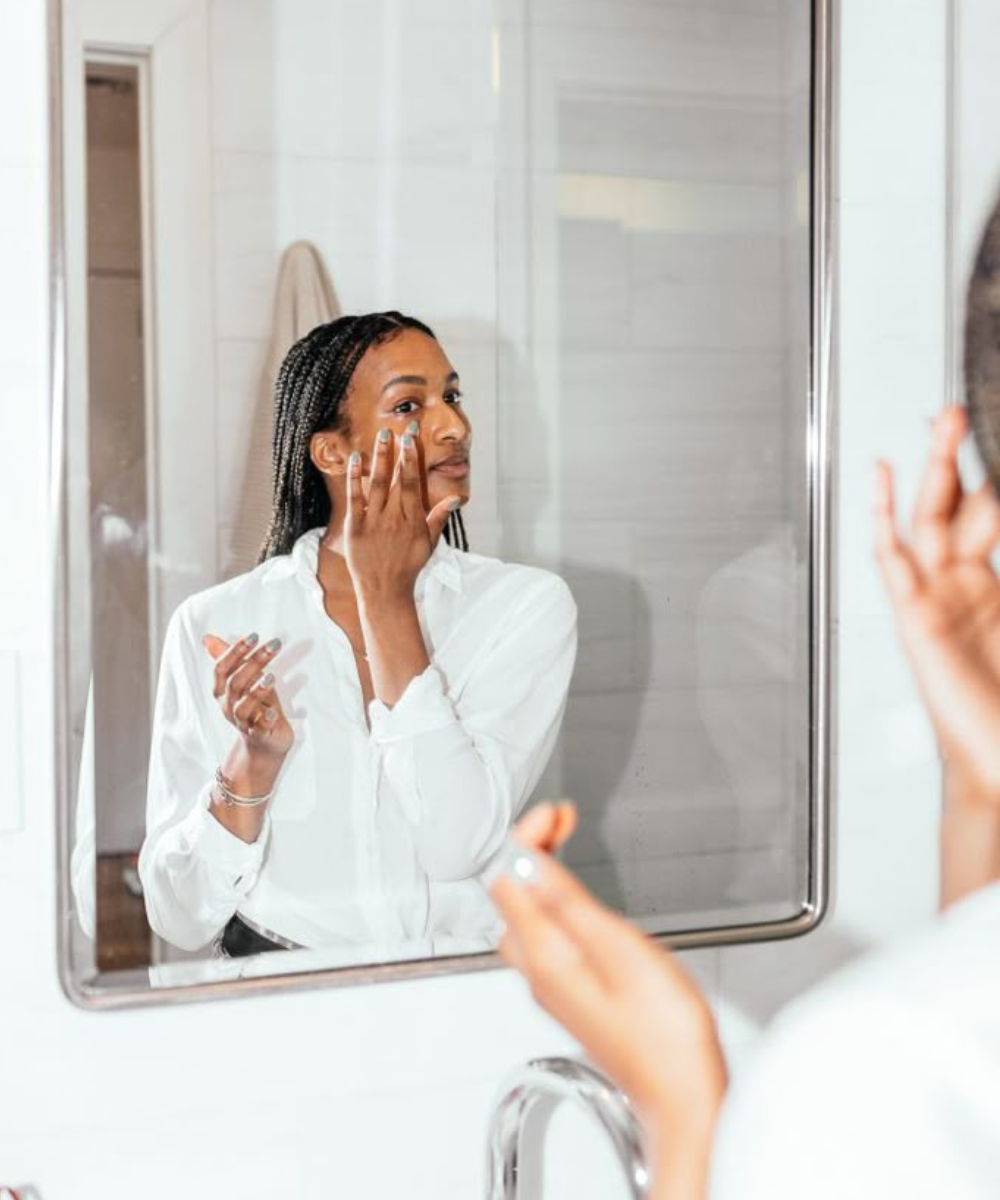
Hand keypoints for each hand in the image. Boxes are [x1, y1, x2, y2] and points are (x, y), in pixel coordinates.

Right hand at [203, 633, 293, 763]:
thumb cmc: (256, 706)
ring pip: (242, 707)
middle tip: (272, 646)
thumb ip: (231, 660)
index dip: (234, 651)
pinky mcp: (259, 735)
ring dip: (256, 691)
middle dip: (252, 663)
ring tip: (271, 677)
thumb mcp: (245, 680)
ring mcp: (243, 722)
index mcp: (222, 692)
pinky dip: (266, 720)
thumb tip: (208, 638)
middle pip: (234, 684)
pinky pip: (259, 729)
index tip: (253, 636)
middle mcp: (228, 707)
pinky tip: (273, 712)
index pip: (221, 669)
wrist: (265, 743)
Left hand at [344, 427, 458, 603]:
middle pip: (397, 479)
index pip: (413, 483)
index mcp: (413, 520)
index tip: (411, 439)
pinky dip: (355, 477)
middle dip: (399, 452)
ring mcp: (374, 521)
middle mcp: (395, 518)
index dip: (412, 459)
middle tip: (400, 427)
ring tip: (382, 435)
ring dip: (380, 458)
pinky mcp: (356, 527)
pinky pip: (355, 497)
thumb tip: (457, 499)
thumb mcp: (429, 543)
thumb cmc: (408, 566)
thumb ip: (439, 517)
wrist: (385, 590)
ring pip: (377, 483)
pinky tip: (355, 458)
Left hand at [490, 803, 726, 1198]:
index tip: (556, 813)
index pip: (508, 878)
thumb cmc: (665, 1037)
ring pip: (524, 915)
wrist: (684, 1100)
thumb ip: (568, 904)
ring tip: (565, 844)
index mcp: (545, 957)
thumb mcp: (619, 952)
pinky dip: (553, 902)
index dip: (526, 835)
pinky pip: (543, 937)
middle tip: (562, 820)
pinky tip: (579, 897)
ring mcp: (553, 988)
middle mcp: (539, 973)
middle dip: (530, 847)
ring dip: (540, 873)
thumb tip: (527, 862)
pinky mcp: (572, 996)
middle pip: (510, 894)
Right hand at [875, 406, 999, 792]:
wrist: (995, 761)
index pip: (987, 513)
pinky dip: (881, 515)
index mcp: (992, 589)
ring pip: (927, 520)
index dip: (987, 474)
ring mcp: (934, 600)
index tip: (985, 430)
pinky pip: (892, 558)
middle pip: (955, 505)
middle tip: (956, 412)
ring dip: (932, 471)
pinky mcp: (913, 618)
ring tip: (939, 424)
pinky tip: (880, 477)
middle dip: (956, 456)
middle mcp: (960, 587)